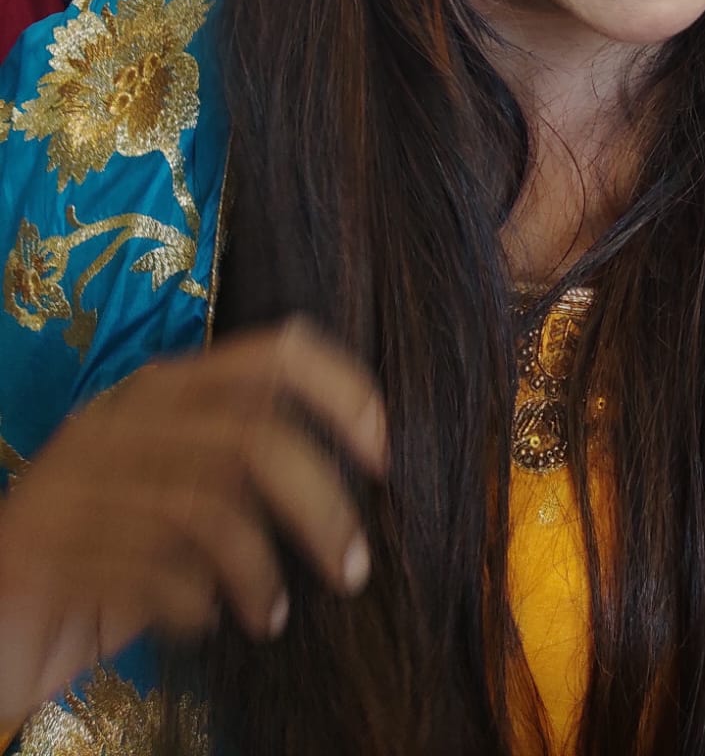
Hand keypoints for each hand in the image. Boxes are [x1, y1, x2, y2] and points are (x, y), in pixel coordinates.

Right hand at [0, 317, 386, 728]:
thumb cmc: (106, 550)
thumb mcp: (180, 492)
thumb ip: (245, 464)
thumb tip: (363, 468)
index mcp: (166, 388)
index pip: (277, 351)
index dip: (344, 394)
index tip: (381, 459)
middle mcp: (127, 418)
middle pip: (256, 436)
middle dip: (321, 506)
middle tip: (352, 569)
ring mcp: (83, 479)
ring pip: (211, 505)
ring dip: (262, 572)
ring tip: (275, 615)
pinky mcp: (51, 547)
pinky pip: (152, 570)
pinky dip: (197, 605)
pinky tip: (206, 624)